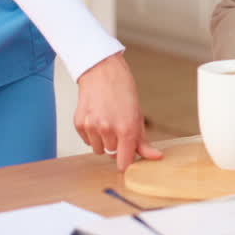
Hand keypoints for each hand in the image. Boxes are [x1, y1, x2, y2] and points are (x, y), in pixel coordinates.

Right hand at [75, 53, 162, 171]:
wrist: (102, 72)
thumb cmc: (123, 90)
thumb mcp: (138, 115)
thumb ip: (143, 141)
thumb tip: (156, 157)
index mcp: (127, 128)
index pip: (123, 163)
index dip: (126, 162)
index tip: (127, 158)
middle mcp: (108, 129)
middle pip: (112, 154)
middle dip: (117, 144)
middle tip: (119, 125)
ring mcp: (91, 127)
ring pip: (98, 149)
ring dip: (103, 140)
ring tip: (107, 121)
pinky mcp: (78, 124)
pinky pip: (87, 141)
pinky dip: (92, 134)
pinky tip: (97, 117)